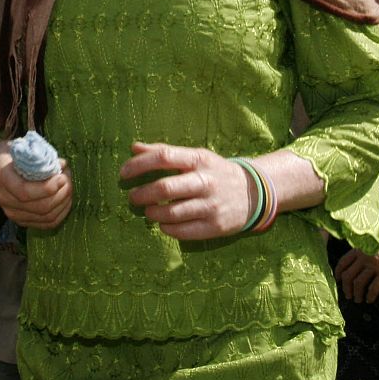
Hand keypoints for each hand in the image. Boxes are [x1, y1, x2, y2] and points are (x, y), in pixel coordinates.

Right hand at [0, 140, 71, 228]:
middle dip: (61, 194)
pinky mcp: (21, 220)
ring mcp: (12, 212)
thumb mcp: (20, 146)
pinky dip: (61, 213)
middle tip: (67, 178)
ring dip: (64, 202)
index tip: (61, 177)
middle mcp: (5, 199)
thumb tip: (62, 164)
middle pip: (40, 207)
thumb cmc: (10, 154)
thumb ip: (40, 155)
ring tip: (68, 186)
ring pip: (46, 216)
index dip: (47, 188)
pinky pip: (47, 223)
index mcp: (2, 177)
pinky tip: (66, 199)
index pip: (25, 192)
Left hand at [120, 143, 252, 239]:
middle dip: (141, 194)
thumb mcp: (195, 156)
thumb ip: (165, 151)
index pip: (164, 157)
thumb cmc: (215, 172)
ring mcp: (211, 206)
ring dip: (152, 213)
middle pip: (165, 188)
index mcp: (199, 160)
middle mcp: (205, 182)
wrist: (254, 193)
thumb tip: (134, 147)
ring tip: (148, 211)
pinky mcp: (215, 227)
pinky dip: (166, 229)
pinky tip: (163, 224)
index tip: (124, 173)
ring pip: (171, 213)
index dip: (139, 164)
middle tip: (132, 197)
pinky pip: (183, 232)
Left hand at [335, 222, 378, 302]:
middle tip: (348, 295)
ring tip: (358, 300)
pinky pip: (374, 288)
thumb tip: (359, 261)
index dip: (338, 273)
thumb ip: (366, 249)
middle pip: (348, 275)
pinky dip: (370, 296)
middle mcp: (365, 256)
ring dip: (357, 294)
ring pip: (359, 283)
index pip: (343, 262)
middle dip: (346, 288)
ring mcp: (376, 264)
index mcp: (361, 246)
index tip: (338, 281)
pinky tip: (370, 300)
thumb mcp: (376, 239)